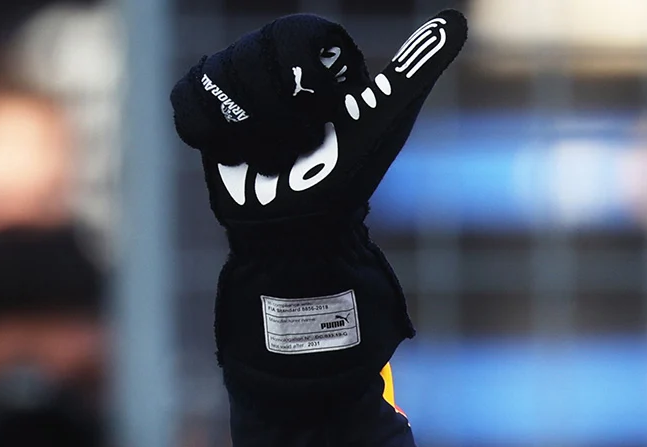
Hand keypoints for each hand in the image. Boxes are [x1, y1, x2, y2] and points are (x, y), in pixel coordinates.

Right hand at [170, 9, 466, 237]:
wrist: (301, 227)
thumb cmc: (349, 171)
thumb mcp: (387, 116)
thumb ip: (416, 66)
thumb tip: (460, 19)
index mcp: (314, 50)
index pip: (294, 34)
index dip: (306, 81)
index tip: (325, 113)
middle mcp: (271, 57)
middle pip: (249, 56)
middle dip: (276, 113)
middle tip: (300, 142)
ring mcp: (232, 80)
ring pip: (216, 78)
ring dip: (247, 130)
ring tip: (272, 154)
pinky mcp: (200, 106)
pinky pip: (186, 100)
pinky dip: (210, 134)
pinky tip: (236, 153)